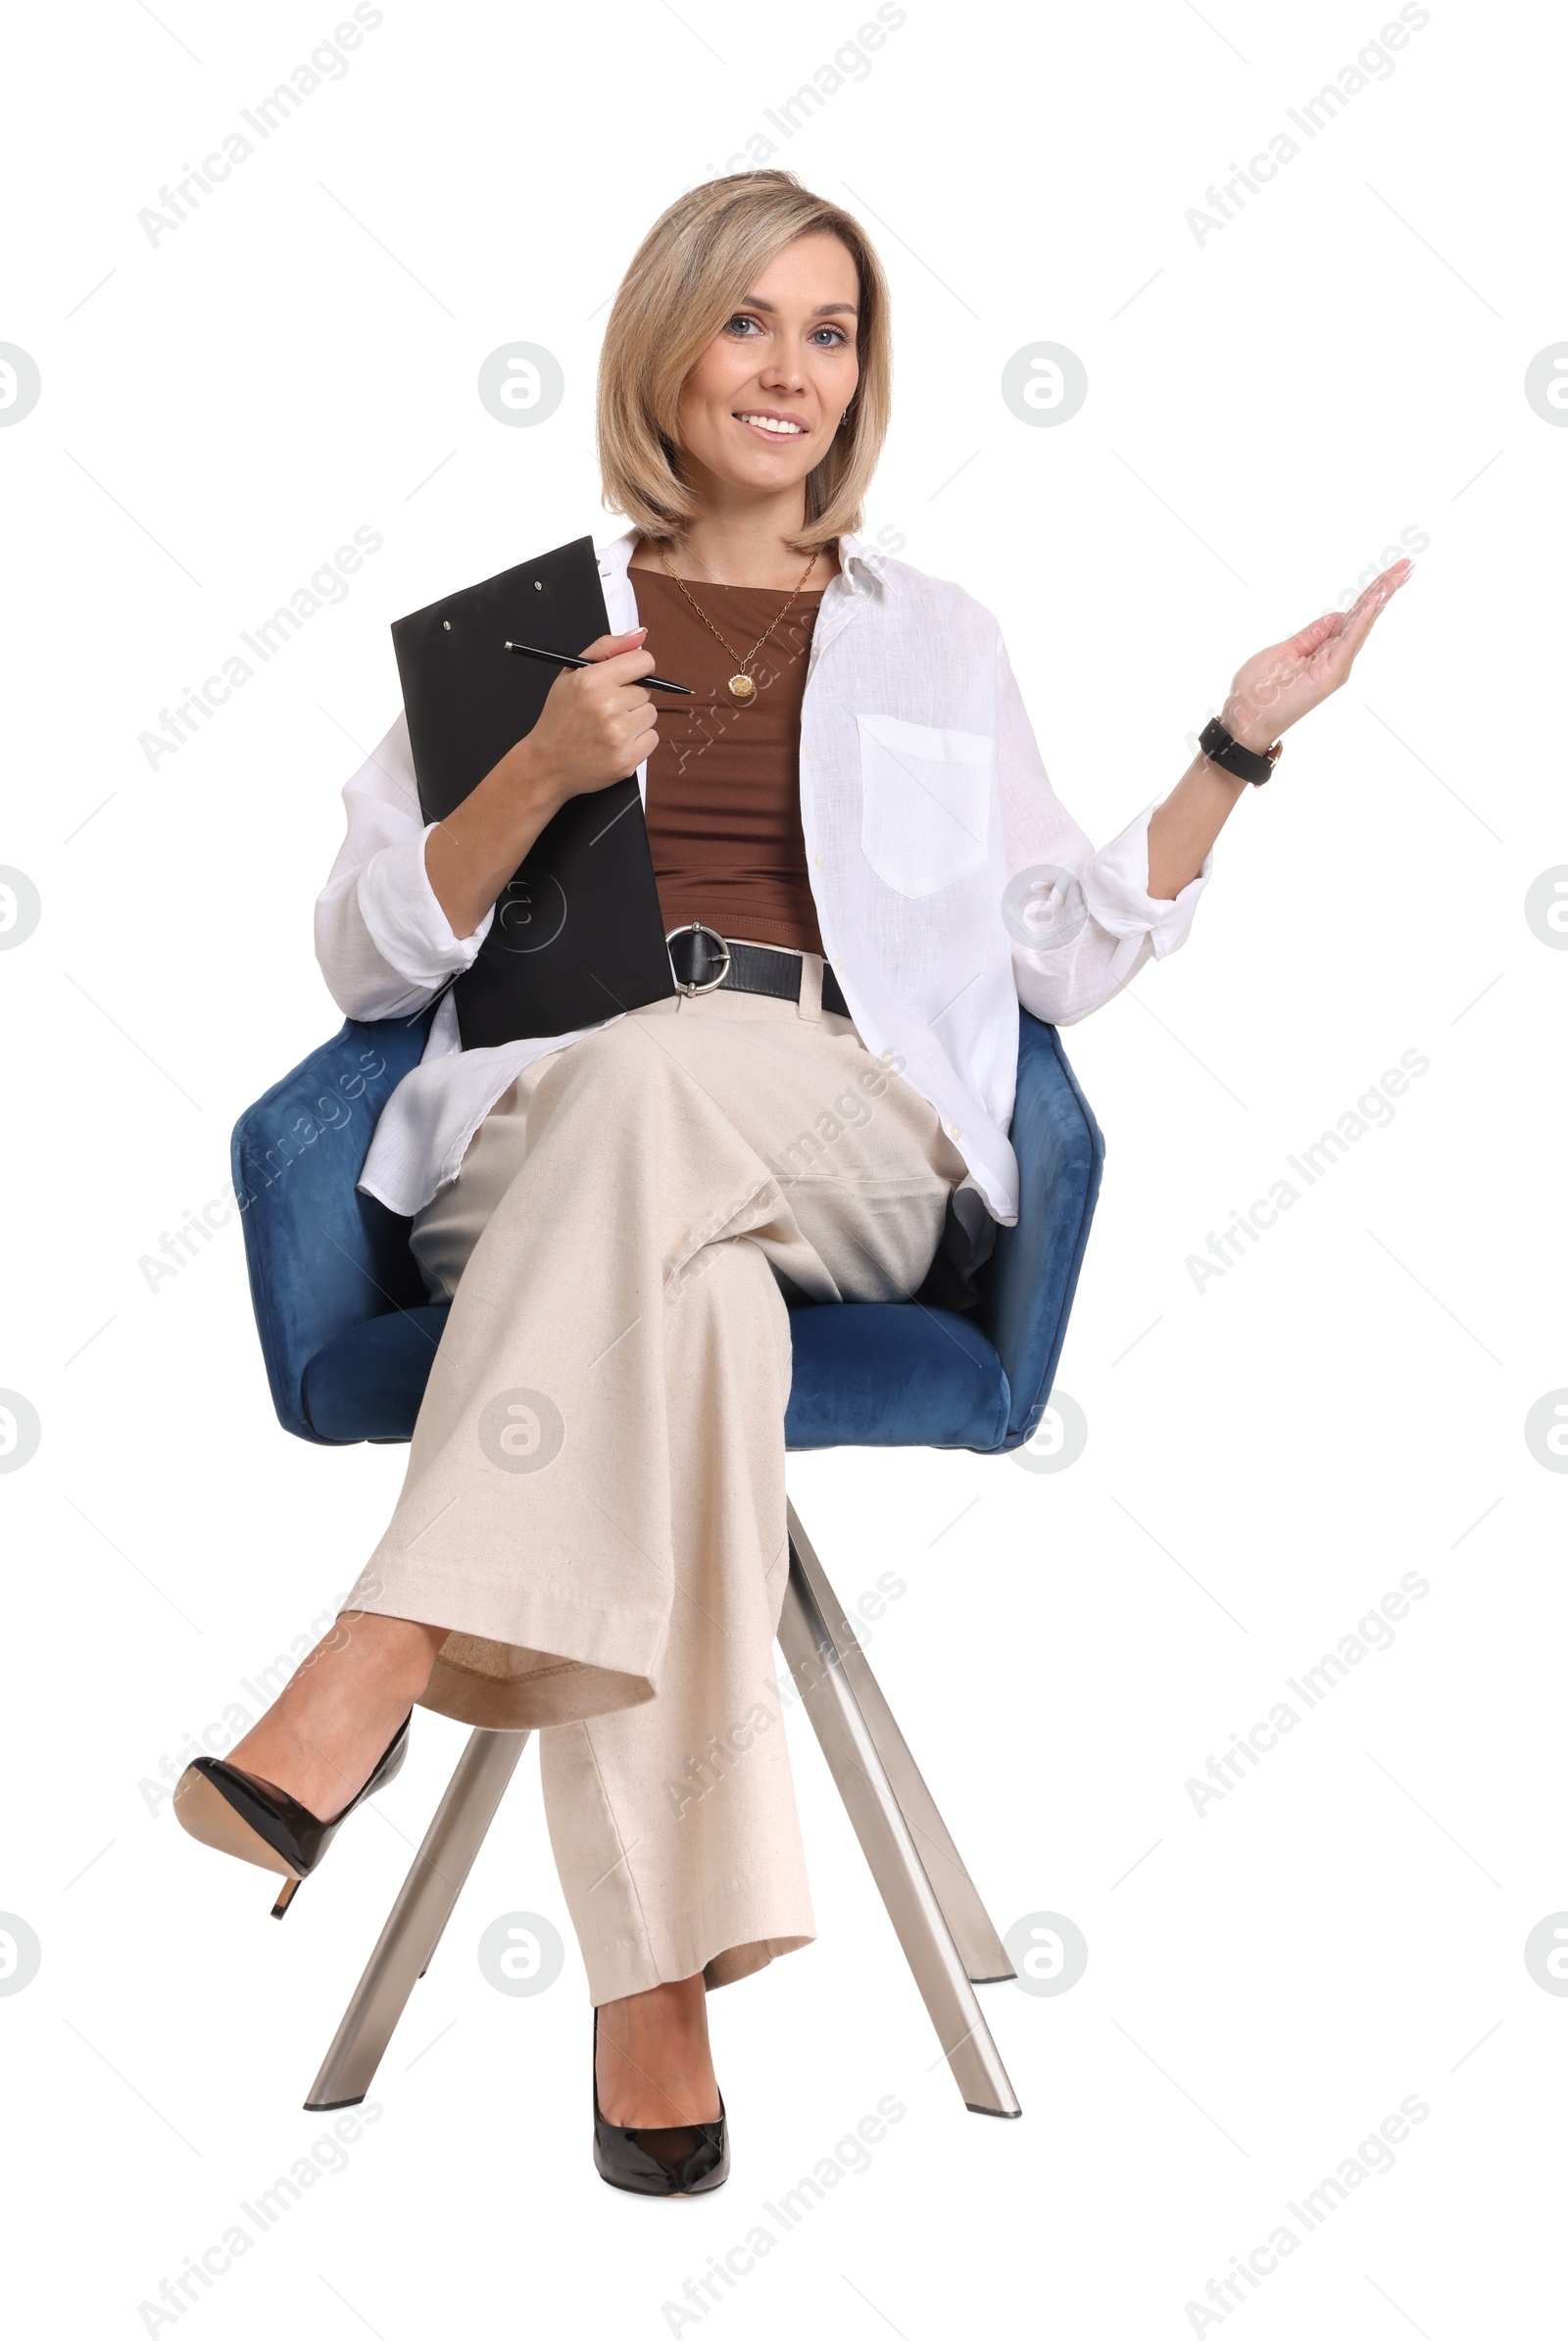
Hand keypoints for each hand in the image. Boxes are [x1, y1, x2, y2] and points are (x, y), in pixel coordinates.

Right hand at [506, 628, 659, 809]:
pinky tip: (616, 743)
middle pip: (647, 691)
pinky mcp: (627, 760)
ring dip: (635, 719)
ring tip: (610, 727)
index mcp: (592, 681)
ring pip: (651, 714)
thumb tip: (641, 634)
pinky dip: (639, 741)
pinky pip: (653, 739)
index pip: (643, 661)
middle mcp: (607, 707)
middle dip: (630, 697)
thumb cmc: (559, 717)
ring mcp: (618, 736)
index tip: (628, 678)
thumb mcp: (571, 673)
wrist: (545, 764)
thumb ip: (607, 649)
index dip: (638, 669)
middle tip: (606, 709)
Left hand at [1222, 560, 1413, 753]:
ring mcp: (1336, 666)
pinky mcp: (1330, 673)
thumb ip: (1313, 635)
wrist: (1247, 719)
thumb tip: (1337, 616)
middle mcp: (1337, 658)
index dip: (1372, 593)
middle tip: (1407, 564)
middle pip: (1365, 616)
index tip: (1392, 570)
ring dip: (1382, 596)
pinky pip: (1349, 639)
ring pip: (1363, 623)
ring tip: (1402, 571)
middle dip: (1386, 588)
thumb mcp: (1286, 651)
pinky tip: (1377, 599)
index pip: (1353, 616)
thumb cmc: (1260, 690)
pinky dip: (1363, 619)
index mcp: (1327, 650)